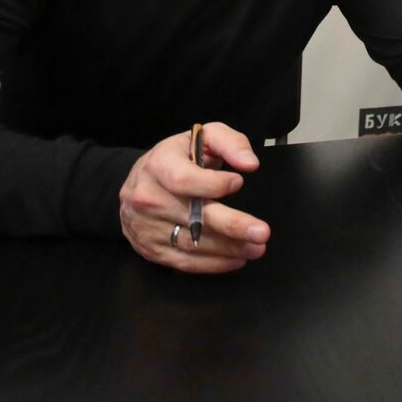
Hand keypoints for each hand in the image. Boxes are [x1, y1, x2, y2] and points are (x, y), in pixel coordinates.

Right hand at [119, 123, 269, 273]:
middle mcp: (148, 197)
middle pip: (193, 217)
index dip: (213, 184)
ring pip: (193, 243)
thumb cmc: (177, 159)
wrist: (140, 182)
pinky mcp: (152, 249)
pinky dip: (214, 263)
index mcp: (158, 166)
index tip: (238, 182)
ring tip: (257, 247)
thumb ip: (230, 143)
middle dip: (232, 226)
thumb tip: (249, 163)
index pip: (184, 180)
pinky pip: (185, 262)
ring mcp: (148, 227)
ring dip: (229, 248)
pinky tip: (237, 258)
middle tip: (261, 232)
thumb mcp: (202, 137)